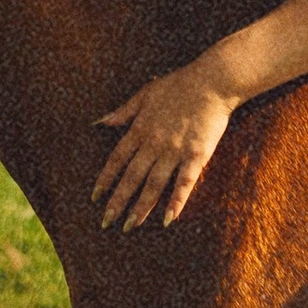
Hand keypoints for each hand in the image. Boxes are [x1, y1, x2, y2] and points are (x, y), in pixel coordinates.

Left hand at [94, 59, 237, 228]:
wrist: (212, 81)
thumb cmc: (178, 85)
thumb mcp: (145, 93)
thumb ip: (123, 111)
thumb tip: (99, 122)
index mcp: (140, 129)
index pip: (117, 159)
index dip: (106, 179)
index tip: (95, 197)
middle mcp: (154, 143)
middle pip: (132, 176)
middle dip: (118, 201)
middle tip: (106, 222)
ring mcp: (175, 150)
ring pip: (154, 184)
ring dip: (141, 207)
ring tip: (130, 226)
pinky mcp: (196, 155)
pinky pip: (184, 182)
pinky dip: (176, 201)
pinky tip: (168, 219)